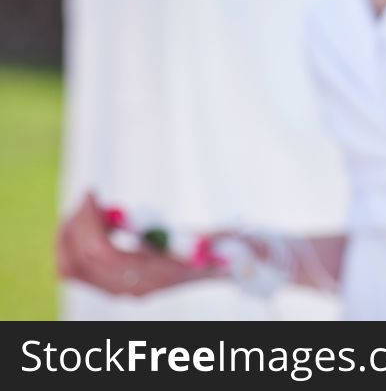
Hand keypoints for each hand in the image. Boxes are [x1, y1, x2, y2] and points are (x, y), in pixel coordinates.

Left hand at [57, 193, 209, 296]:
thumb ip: (175, 233)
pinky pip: (78, 268)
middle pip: (80, 263)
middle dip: (77, 224)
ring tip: (94, 207)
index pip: (105, 255)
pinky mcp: (112, 283)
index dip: (91, 222)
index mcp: (154, 277)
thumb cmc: (210, 247)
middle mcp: (132, 289)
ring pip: (72, 267)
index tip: (93, 195)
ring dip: (75, 233)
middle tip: (90, 197)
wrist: (214, 267)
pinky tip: (99, 221)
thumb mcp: (203, 237)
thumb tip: (132, 223)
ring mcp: (119, 289)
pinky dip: (78, 242)